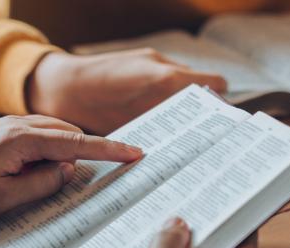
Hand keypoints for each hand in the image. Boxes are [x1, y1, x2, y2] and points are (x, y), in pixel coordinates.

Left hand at [0, 115, 141, 222]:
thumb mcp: (4, 199)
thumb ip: (42, 183)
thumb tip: (68, 171)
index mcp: (21, 140)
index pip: (75, 143)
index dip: (108, 149)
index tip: (134, 152)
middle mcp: (18, 125)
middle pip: (69, 134)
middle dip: (96, 148)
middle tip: (123, 163)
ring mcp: (9, 126)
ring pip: (55, 133)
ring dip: (74, 150)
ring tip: (92, 169)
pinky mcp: (3, 132)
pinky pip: (40, 135)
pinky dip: (56, 148)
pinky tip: (57, 166)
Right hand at [28, 48, 227, 134]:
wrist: (71, 92)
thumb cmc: (110, 70)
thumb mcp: (147, 59)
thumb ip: (178, 71)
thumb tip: (203, 84)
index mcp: (170, 80)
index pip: (218, 85)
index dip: (217, 89)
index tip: (213, 96)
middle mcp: (166, 105)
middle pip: (208, 115)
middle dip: (208, 116)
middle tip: (205, 119)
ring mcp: (154, 127)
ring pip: (190, 134)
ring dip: (190, 132)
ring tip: (184, 131)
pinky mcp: (141, 142)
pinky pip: (166, 146)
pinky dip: (167, 144)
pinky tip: (163, 140)